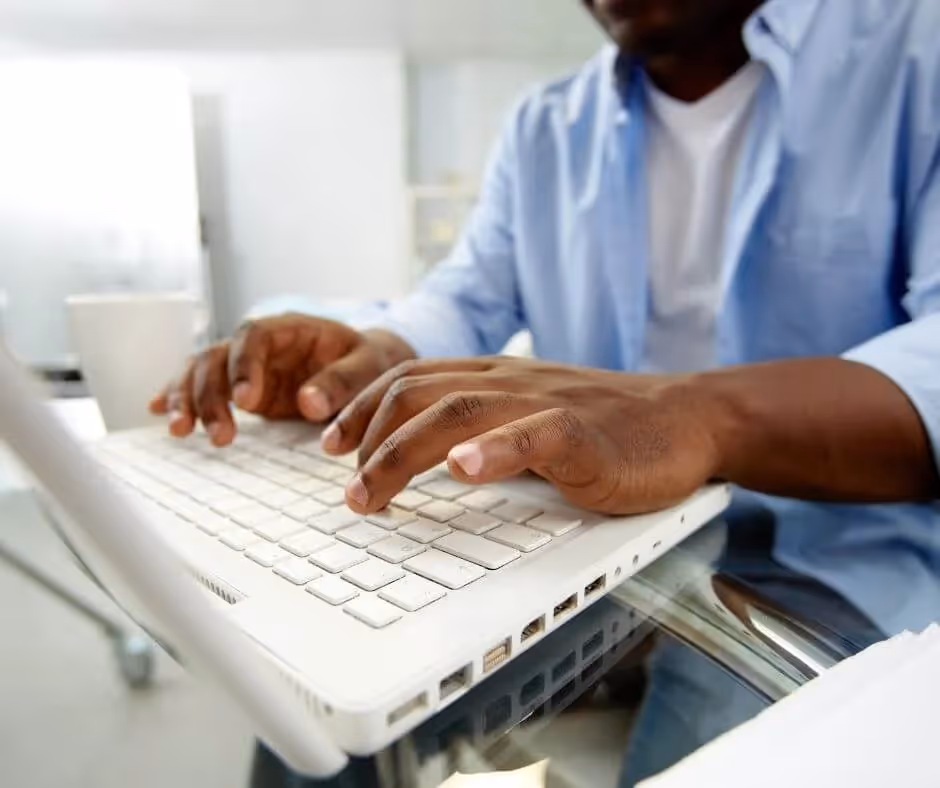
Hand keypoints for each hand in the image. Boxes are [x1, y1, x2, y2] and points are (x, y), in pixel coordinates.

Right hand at [149, 314, 413, 445]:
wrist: (366, 365)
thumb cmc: (369, 362)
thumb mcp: (368, 367)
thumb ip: (341, 382)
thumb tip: (308, 403)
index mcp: (289, 329)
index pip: (253, 336)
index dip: (244, 366)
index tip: (247, 403)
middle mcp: (259, 344)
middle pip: (217, 357)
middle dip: (210, 394)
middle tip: (220, 436)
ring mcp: (244, 364)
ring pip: (201, 371)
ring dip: (187, 399)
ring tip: (180, 432)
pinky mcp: (240, 387)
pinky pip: (201, 385)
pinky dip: (177, 395)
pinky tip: (156, 411)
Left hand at [322, 357, 723, 515]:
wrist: (686, 417)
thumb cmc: (606, 425)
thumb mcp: (531, 414)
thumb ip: (483, 426)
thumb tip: (428, 461)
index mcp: (496, 376)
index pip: (411, 379)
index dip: (362, 408)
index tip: (330, 443)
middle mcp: (511, 381)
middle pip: (419, 395)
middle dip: (368, 441)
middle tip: (347, 490)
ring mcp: (547, 404)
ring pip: (460, 412)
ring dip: (404, 453)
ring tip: (371, 491)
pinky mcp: (587, 434)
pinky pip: (536, 434)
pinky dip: (495, 450)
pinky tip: (464, 469)